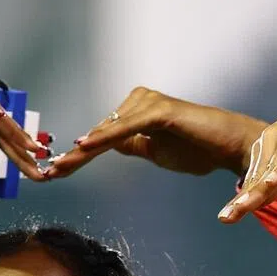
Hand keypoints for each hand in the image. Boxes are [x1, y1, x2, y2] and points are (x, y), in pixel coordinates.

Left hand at [44, 88, 264, 179]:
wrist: (229, 146)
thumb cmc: (198, 148)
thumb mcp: (155, 151)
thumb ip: (132, 145)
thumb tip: (108, 143)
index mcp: (135, 112)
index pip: (99, 138)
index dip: (76, 157)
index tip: (53, 173)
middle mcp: (138, 102)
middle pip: (98, 134)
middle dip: (73, 157)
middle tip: (46, 173)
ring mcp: (148, 103)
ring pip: (107, 132)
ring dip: (83, 152)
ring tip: (60, 167)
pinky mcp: (159, 111)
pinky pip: (125, 127)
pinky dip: (104, 137)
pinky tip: (84, 146)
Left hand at [219, 83, 276, 221]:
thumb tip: (261, 201)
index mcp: (266, 147)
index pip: (254, 180)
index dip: (241, 201)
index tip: (225, 219)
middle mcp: (272, 139)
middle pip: (258, 177)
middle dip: (242, 200)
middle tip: (225, 219)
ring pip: (272, 169)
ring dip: (257, 190)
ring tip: (242, 208)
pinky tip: (271, 183)